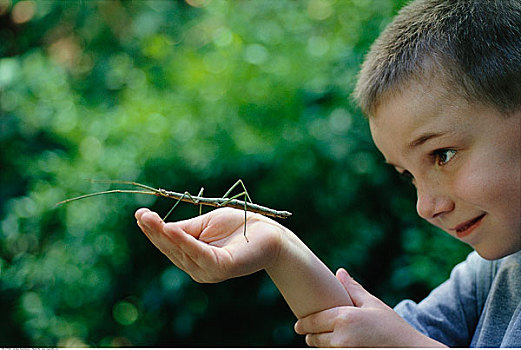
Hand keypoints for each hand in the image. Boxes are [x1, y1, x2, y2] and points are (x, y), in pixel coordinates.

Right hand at [135, 207, 284, 282]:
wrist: (271, 234)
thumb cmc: (239, 227)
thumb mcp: (205, 225)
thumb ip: (184, 228)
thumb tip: (158, 225)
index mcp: (193, 257)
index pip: (168, 244)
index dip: (153, 231)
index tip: (139, 215)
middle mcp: (198, 268)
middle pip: (171, 249)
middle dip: (154, 232)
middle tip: (141, 215)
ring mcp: (209, 270)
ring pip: (181, 251)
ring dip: (164, 235)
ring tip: (150, 219)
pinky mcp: (221, 267)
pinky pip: (199, 253)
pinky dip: (184, 241)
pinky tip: (171, 230)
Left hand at [294, 268, 446, 347]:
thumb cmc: (393, 326)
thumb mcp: (372, 304)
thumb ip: (352, 289)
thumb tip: (339, 272)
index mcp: (344, 318)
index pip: (313, 322)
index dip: (303, 324)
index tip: (299, 325)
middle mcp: (341, 338)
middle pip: (314, 339)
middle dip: (311, 335)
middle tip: (310, 332)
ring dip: (321, 345)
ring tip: (325, 339)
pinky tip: (339, 346)